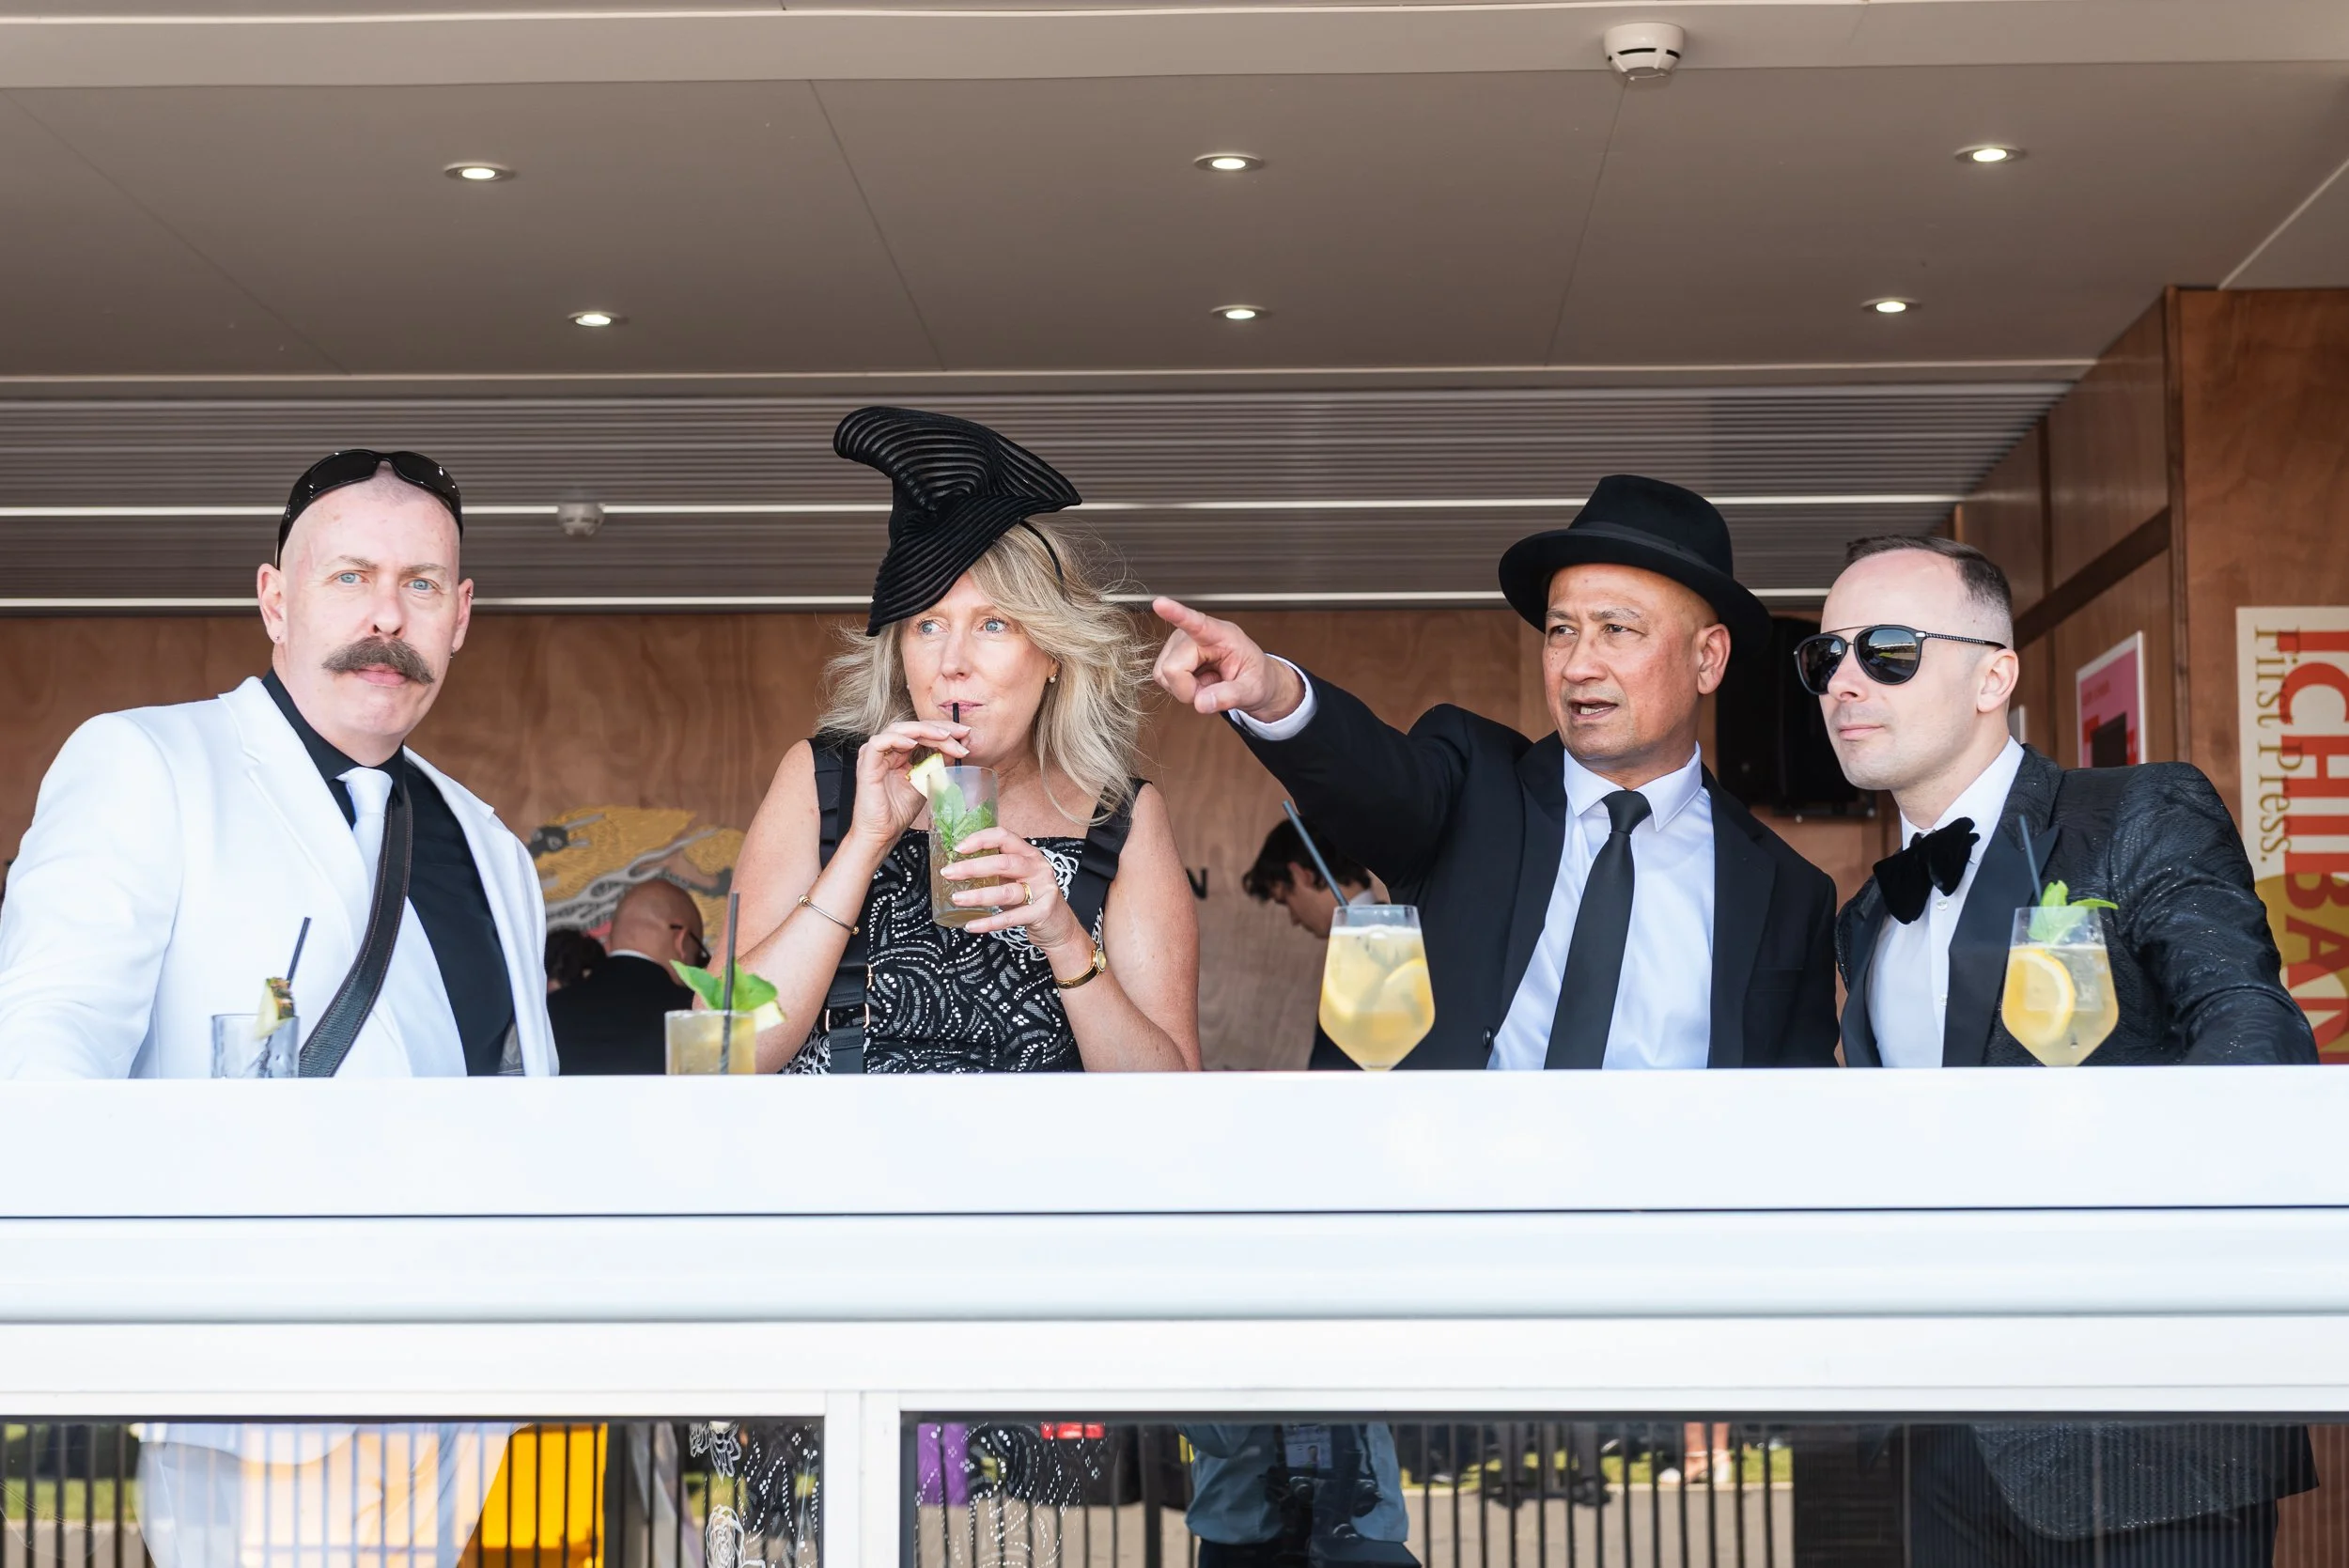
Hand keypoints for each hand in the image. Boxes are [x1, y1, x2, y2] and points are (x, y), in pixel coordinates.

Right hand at [850, 720, 969, 849]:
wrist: (882, 833)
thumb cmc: (898, 812)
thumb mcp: (926, 783)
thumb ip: (937, 765)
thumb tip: (957, 750)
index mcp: (898, 753)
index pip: (922, 733)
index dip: (945, 732)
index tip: (966, 736)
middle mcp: (886, 751)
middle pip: (913, 727)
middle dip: (940, 728)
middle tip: (961, 733)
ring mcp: (875, 756)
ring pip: (898, 729)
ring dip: (924, 730)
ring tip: (944, 737)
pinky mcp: (867, 765)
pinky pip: (879, 743)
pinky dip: (897, 740)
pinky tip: (914, 744)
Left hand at [943, 827, 1087, 956]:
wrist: (1059, 926)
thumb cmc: (1032, 898)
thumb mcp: (1017, 877)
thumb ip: (996, 869)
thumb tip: (958, 865)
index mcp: (1029, 854)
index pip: (1004, 837)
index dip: (980, 839)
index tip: (958, 848)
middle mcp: (1037, 868)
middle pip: (1003, 862)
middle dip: (972, 867)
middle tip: (948, 873)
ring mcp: (1043, 890)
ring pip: (1006, 891)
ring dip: (978, 896)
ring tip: (957, 898)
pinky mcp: (1042, 912)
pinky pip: (1011, 918)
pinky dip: (989, 923)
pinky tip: (972, 925)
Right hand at [1151, 597, 1304, 720]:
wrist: (1251, 679)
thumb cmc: (1254, 677)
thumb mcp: (1252, 690)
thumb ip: (1230, 696)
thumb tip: (1201, 703)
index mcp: (1221, 634)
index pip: (1197, 623)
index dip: (1176, 614)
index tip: (1160, 603)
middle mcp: (1194, 634)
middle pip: (1173, 668)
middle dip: (1189, 689)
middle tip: (1213, 688)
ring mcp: (1178, 643)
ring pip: (1164, 675)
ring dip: (1185, 689)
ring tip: (1207, 682)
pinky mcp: (1168, 655)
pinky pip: (1162, 679)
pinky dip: (1180, 688)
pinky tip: (1197, 681)